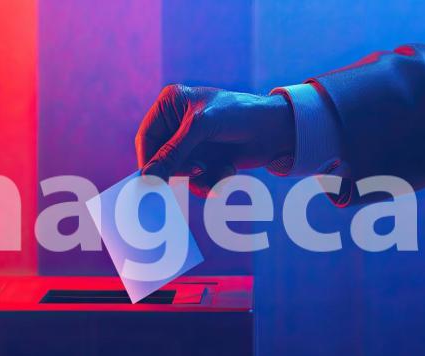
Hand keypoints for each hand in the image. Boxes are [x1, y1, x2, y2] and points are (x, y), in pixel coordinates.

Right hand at [135, 84, 294, 195]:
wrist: (277, 129)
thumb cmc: (239, 115)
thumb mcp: (201, 129)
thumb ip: (172, 154)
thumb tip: (147, 177)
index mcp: (170, 104)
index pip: (147, 137)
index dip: (149, 160)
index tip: (152, 182)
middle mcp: (177, 123)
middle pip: (161, 159)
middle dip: (180, 170)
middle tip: (199, 171)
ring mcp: (192, 143)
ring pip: (180, 174)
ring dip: (199, 178)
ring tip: (218, 171)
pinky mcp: (206, 159)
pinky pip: (197, 180)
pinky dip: (212, 181)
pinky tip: (229, 170)